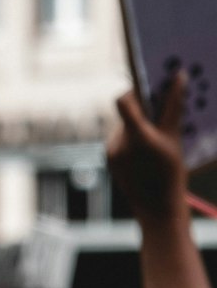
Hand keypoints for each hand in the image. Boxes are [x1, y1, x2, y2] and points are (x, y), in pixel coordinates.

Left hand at [107, 75, 187, 224]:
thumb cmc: (170, 175)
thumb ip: (173, 106)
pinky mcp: (110, 162)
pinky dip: (134, 139)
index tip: (151, 86)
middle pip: (127, 113)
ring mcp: (111, 154)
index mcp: (134, 136)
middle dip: (144, 109)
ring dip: (140, 125)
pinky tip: (148, 150)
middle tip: (162, 107)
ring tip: (158, 135)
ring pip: (125, 127)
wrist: (156, 210)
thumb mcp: (175, 138)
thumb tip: (178, 76)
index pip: (124, 100)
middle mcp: (117, 143)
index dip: (136, 89)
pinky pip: (121, 142)